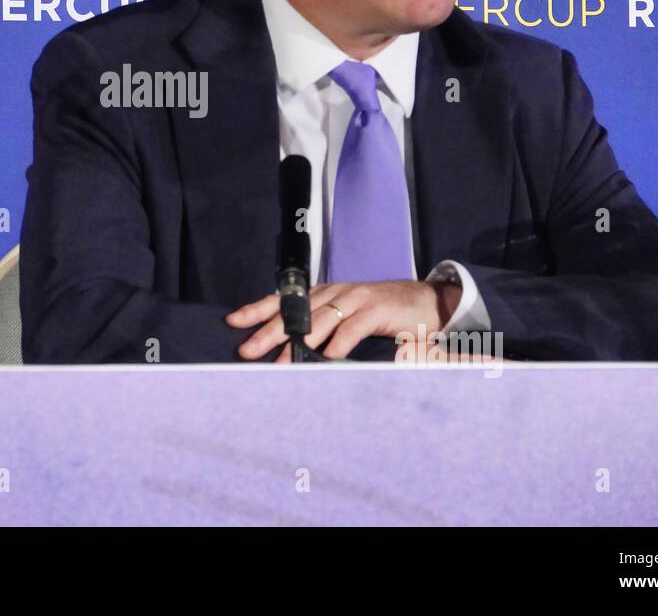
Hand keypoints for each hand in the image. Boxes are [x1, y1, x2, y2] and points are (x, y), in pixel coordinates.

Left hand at [226, 279, 461, 361]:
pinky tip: (325, 360)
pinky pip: (352, 329)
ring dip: (297, 344)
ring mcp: (355, 299)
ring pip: (319, 321)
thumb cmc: (381, 313)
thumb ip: (322, 329)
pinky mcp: (376, 310)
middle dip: (268, 332)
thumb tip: (287, 350)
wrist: (425, 302)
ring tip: (279, 364)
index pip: (283, 300)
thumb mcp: (346, 317)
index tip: (232, 321)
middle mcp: (335, 293)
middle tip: (247, 350)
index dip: (257, 309)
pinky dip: (338, 345)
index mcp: (323, 294)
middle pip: (295, 313)